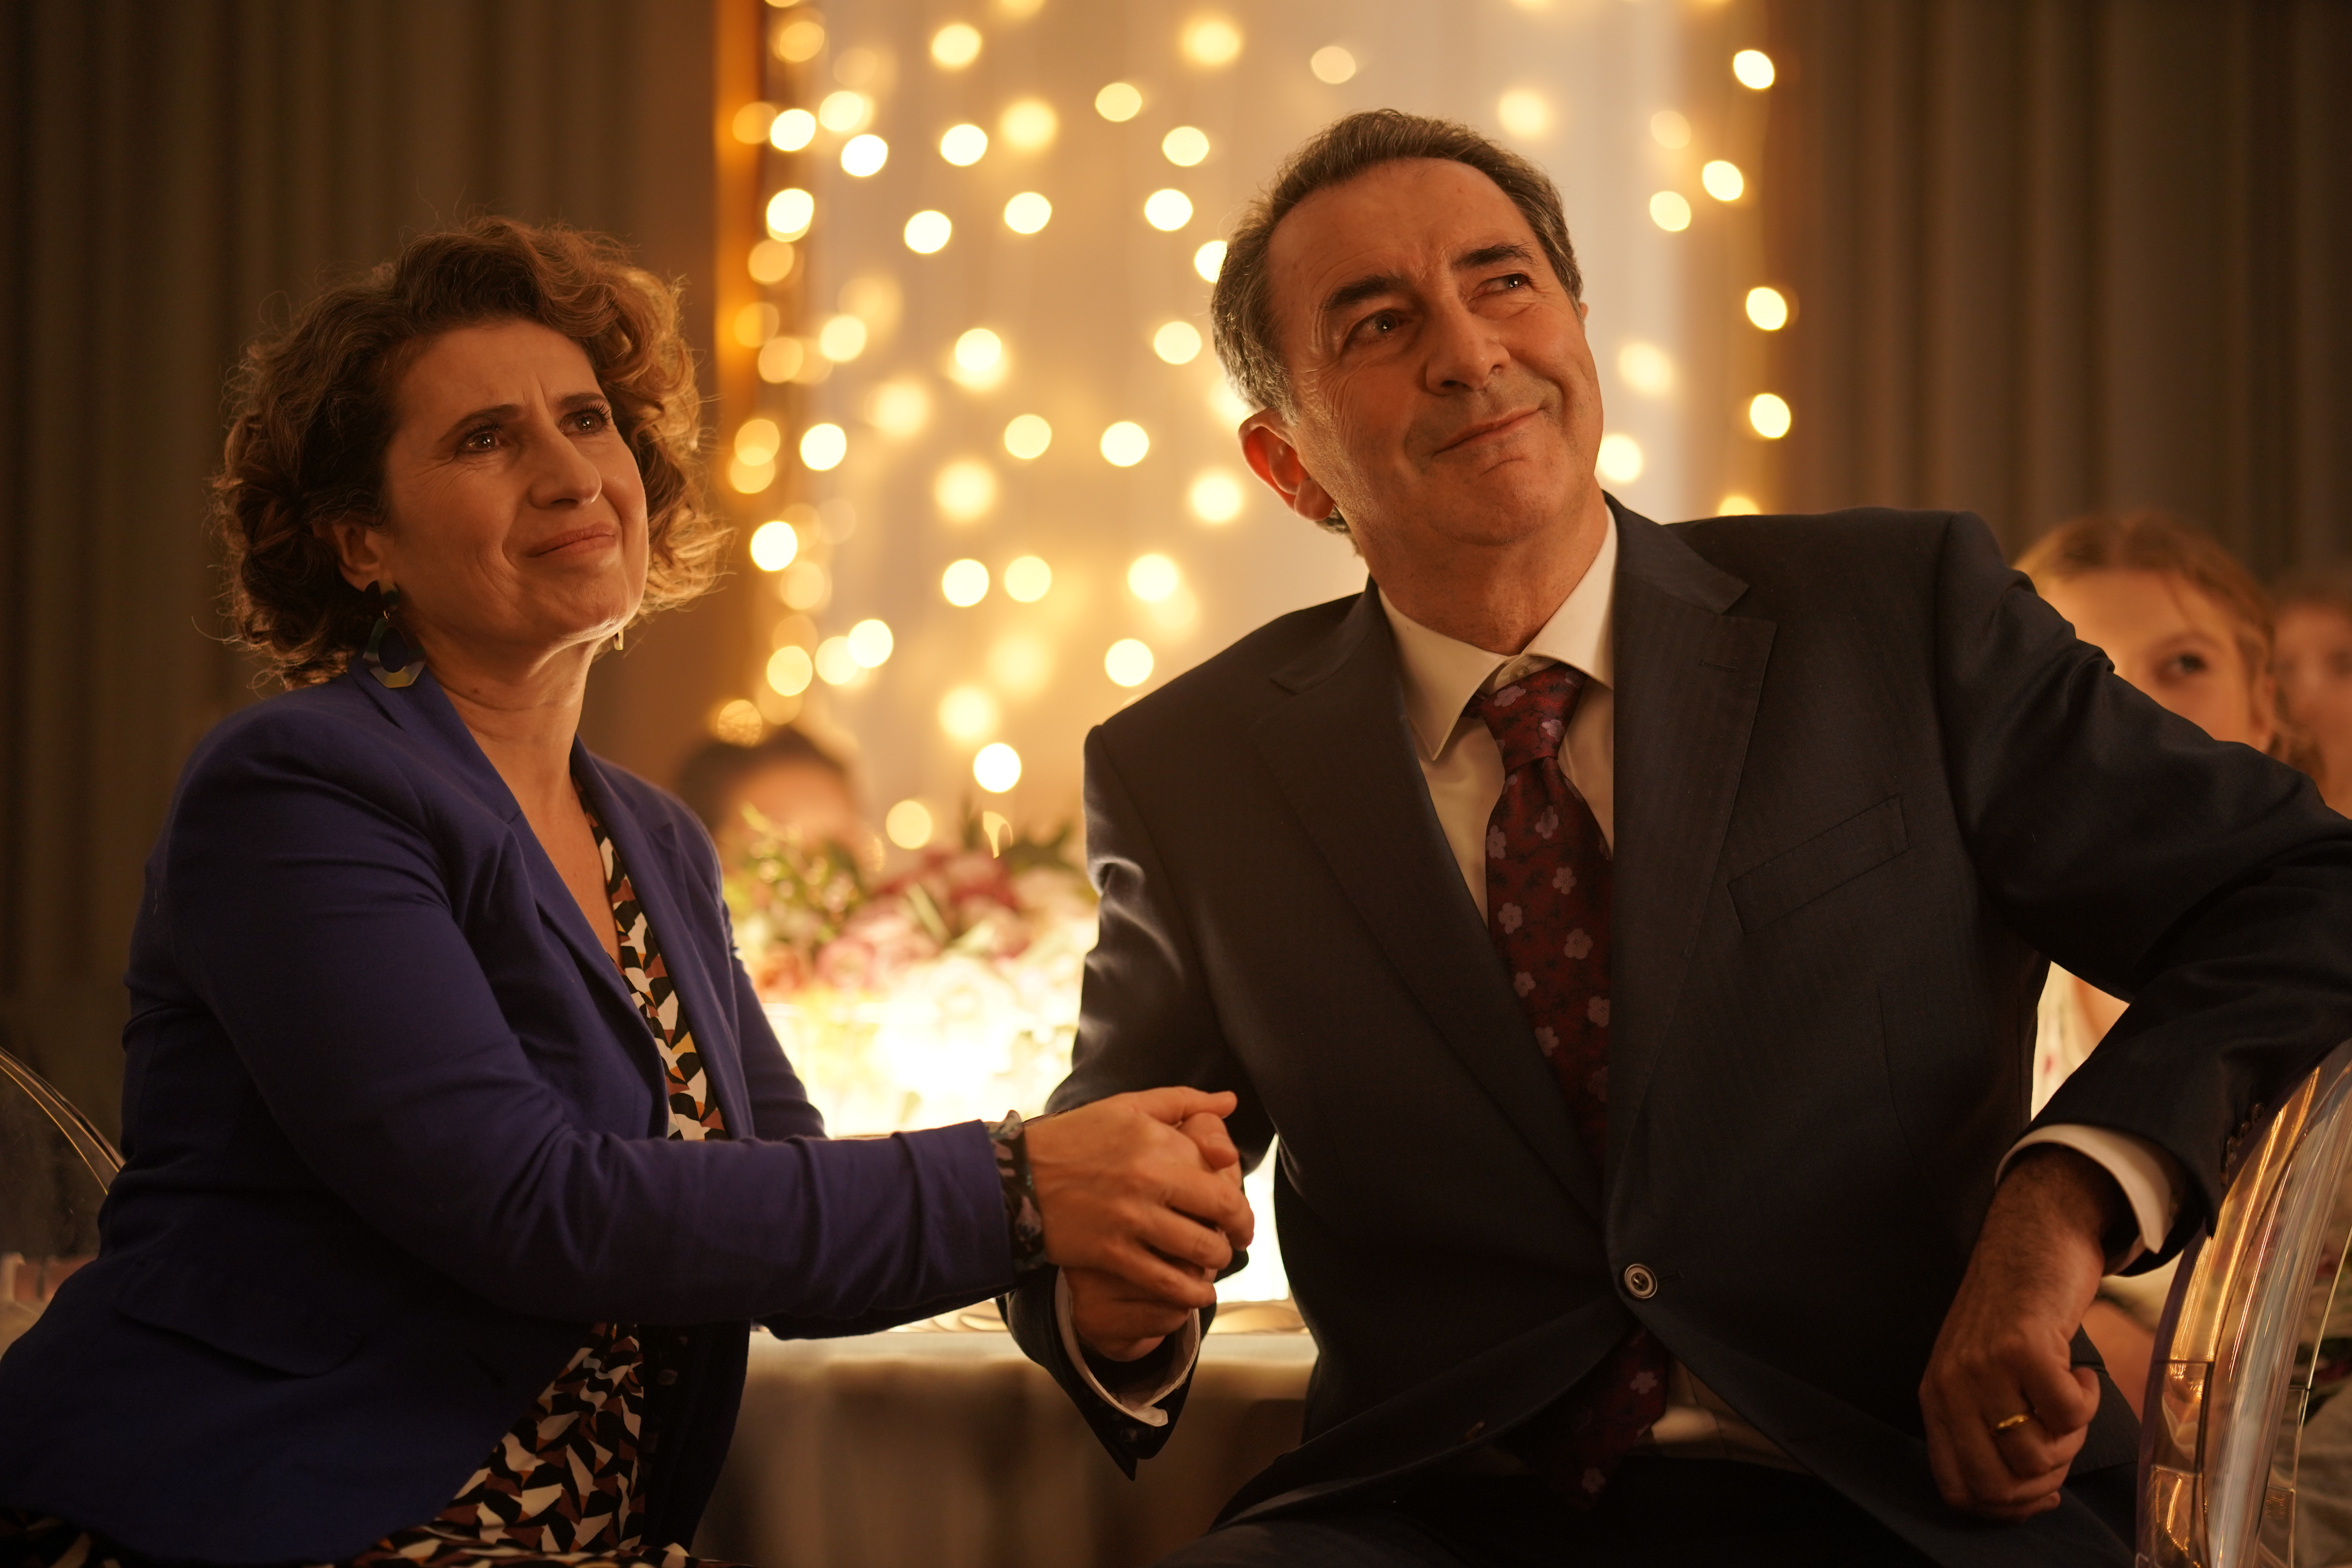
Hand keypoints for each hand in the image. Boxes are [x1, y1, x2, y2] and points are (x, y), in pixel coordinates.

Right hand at [1063, 1108, 1253, 1361]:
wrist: (1018, 1177)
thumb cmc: (1077, 1137)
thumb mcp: (1128, 1107)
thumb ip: (1184, 1102)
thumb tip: (1230, 1100)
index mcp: (1158, 1142)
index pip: (1222, 1179)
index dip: (1239, 1204)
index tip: (1238, 1215)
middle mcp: (1150, 1179)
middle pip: (1220, 1214)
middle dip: (1237, 1235)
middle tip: (1236, 1242)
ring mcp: (1130, 1218)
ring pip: (1198, 1251)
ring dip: (1216, 1263)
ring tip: (1214, 1265)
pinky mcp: (1111, 1252)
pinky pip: (1164, 1281)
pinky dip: (1188, 1293)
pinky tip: (1195, 1295)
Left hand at [1920, 1146, 2118, 1519]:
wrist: (2030, 1241)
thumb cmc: (2012, 1316)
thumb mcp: (1980, 1376)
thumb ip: (1990, 1431)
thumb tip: (2030, 1499)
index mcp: (1937, 1401)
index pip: (1959, 1491)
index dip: (2008, 1509)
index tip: (2042, 1492)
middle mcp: (1951, 1387)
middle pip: (1998, 1485)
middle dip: (2045, 1481)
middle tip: (2064, 1441)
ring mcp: (1983, 1367)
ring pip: (2037, 1455)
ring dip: (2070, 1438)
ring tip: (2070, 1398)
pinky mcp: (2023, 1347)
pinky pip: (2069, 1415)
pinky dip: (2087, 1402)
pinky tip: (2079, 1372)